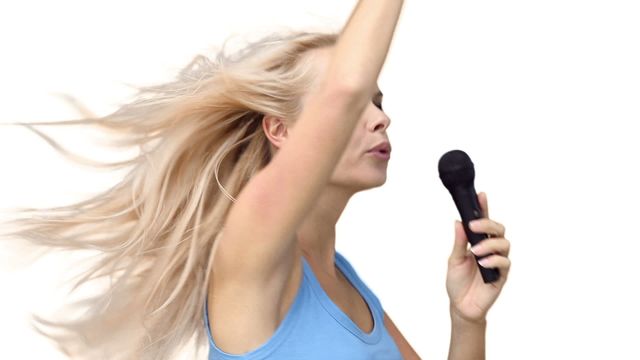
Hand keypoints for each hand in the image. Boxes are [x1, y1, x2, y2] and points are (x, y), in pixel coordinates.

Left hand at [445, 192, 510, 323]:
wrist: (461, 306)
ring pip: (504, 243)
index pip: (483, 222)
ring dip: (489, 244)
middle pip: (498, 229)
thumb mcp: (453, 259)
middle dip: (487, 224)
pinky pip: (505, 263)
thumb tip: (458, 222)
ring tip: (475, 251)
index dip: (484, 207)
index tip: (481, 195)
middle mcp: (490, 249)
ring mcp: (497, 261)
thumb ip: (459, 242)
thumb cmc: (458, 282)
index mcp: (478, 242)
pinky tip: (482, 263)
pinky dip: (494, 260)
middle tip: (473, 226)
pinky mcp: (502, 275)